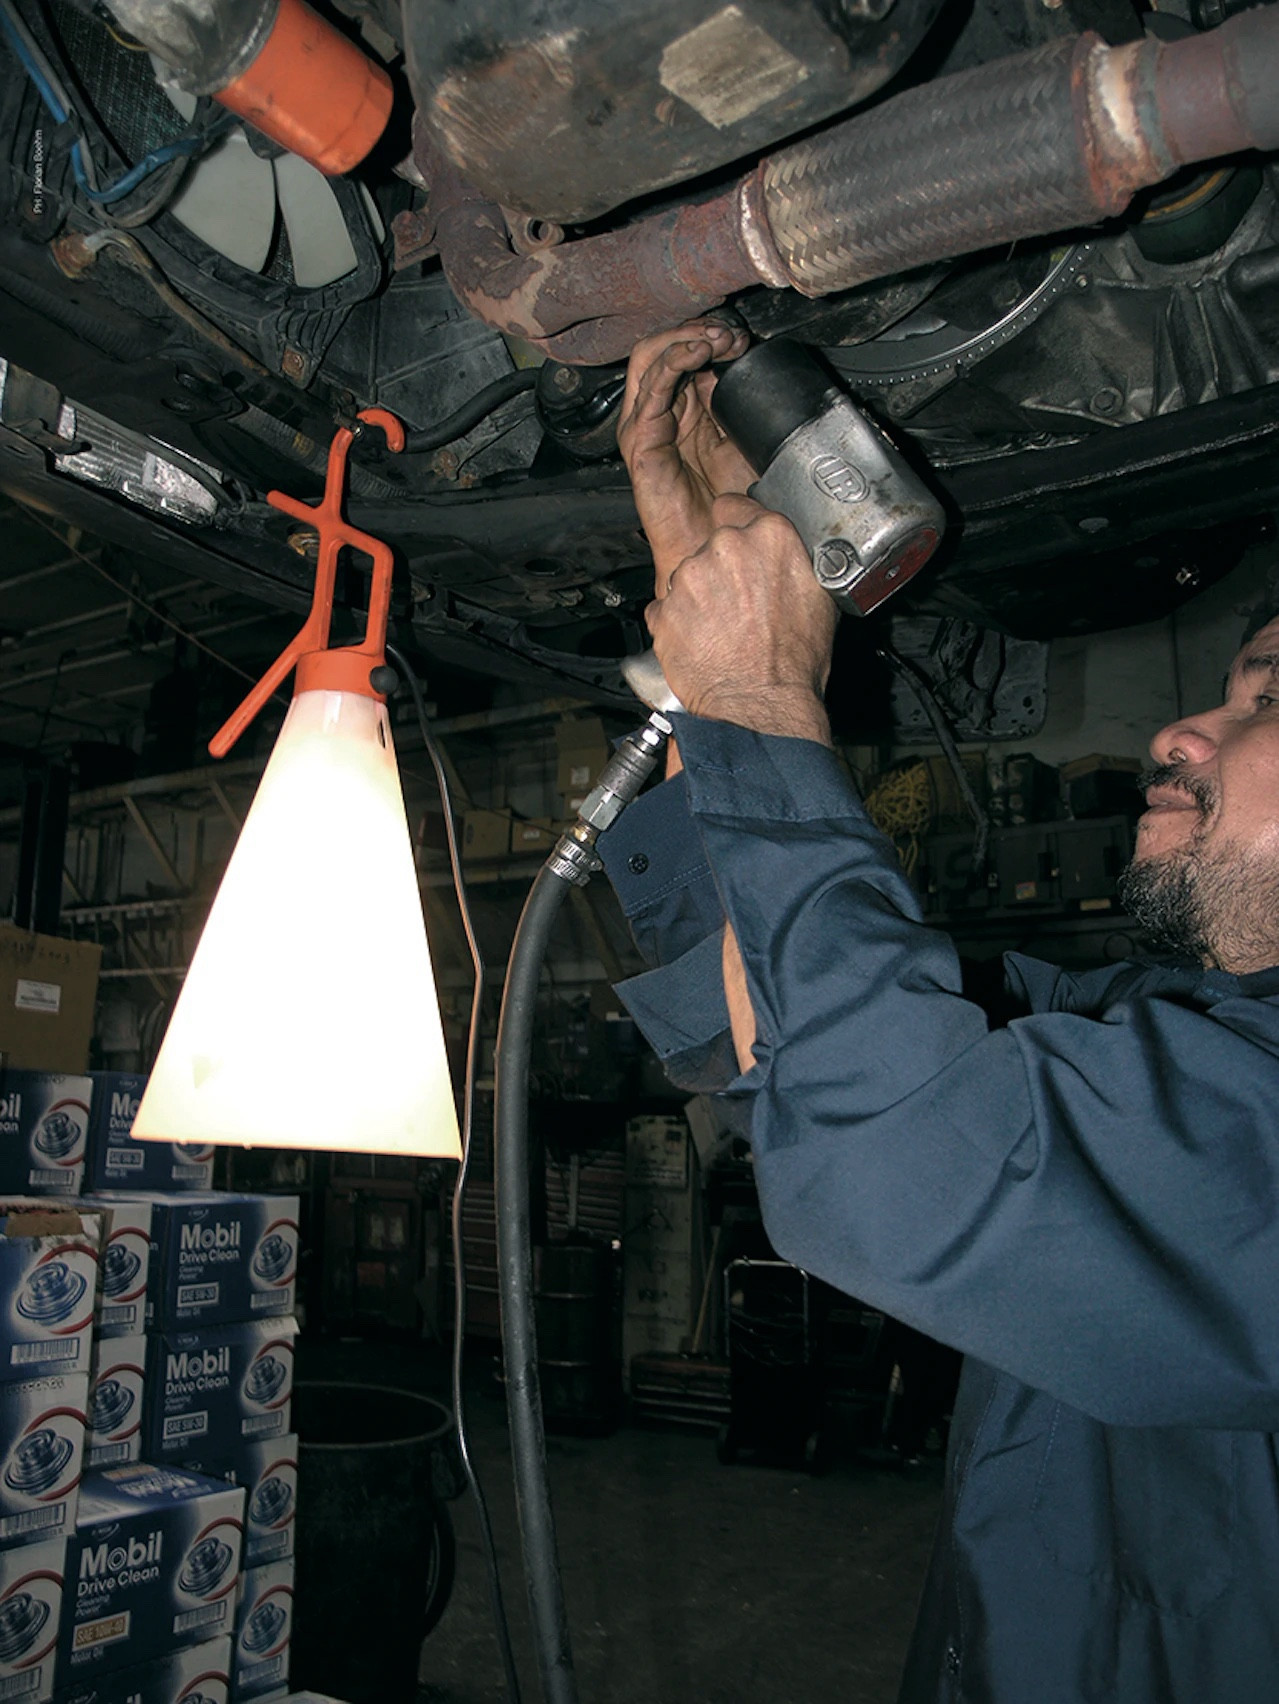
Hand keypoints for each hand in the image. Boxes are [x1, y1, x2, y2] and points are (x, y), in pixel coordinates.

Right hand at [617, 320, 753, 592]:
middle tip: (730, 335)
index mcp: (682, 409)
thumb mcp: (742, 440)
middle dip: (698, 331)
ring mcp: (645, 425)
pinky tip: (698, 353)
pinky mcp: (640, 441)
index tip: (742, 340)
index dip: (712, 336)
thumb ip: (737, 405)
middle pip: (663, 347)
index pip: (684, 352)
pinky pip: (649, 389)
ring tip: (716, 340)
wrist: (714, 545)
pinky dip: (674, 362)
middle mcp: (659, 413)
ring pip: (650, 357)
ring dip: (686, 339)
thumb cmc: (728, 507)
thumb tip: (745, 365)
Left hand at [645, 494, 837, 742]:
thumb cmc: (794, 663)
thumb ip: (795, 559)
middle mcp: (725, 547)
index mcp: (770, 536)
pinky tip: (704, 642)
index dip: (739, 525)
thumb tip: (789, 553)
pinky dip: (678, 622)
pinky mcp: (665, 609)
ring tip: (724, 628)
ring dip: (700, 595)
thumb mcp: (820, 598)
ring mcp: (690, 577)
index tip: (743, 547)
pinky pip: (666, 608)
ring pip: (688, 574)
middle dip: (722, 566)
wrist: (760, 707)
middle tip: (741, 601)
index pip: (737, 503)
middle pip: (713, 541)